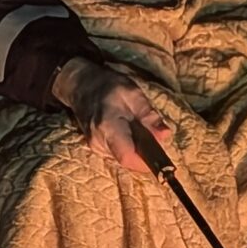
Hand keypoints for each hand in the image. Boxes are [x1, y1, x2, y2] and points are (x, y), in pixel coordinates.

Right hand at [52, 58, 170, 174]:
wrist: (81, 85)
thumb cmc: (108, 86)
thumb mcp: (133, 94)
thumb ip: (149, 115)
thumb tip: (165, 135)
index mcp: (108, 127)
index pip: (128, 158)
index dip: (146, 162)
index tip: (159, 154)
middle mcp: (99, 142)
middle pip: (129, 161)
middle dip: (144, 153)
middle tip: (150, 134)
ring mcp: (96, 147)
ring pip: (124, 159)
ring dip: (136, 149)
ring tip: (136, 129)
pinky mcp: (96, 148)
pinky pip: (118, 154)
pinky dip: (128, 147)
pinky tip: (128, 132)